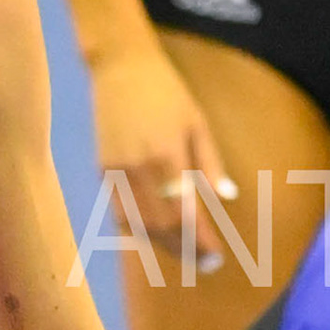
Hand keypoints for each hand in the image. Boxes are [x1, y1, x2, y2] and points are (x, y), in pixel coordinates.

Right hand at [87, 44, 238, 272]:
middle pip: (161, 226)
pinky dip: (138, 230)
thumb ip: (210, 164)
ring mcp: (116, 171)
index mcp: (167, 156)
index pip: (185, 214)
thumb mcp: (197, 123)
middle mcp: (138, 168)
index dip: (200, 242)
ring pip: (138, 225)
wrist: (120, 67)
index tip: (215, 258)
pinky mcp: (103, 170)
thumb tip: (226, 197)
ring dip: (162, 244)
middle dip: (184, 248)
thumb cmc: (167, 92)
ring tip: (184, 252)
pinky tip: (157, 234)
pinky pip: (120, 212)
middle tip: (204, 262)